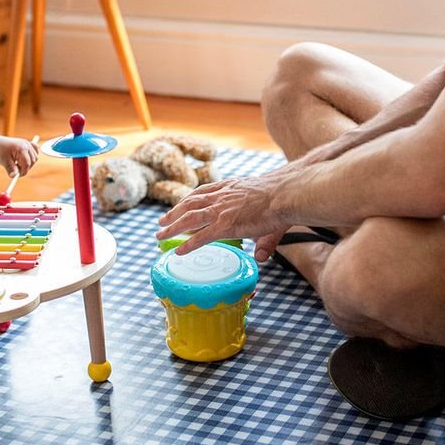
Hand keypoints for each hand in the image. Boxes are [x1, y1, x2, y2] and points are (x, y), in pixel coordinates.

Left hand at [0, 135, 38, 176]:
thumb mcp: (4, 161)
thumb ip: (11, 169)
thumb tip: (14, 176)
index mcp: (21, 148)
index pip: (27, 163)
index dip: (23, 171)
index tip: (16, 176)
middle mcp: (26, 145)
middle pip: (32, 161)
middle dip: (25, 168)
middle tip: (15, 169)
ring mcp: (27, 144)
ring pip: (34, 158)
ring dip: (28, 164)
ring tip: (16, 163)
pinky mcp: (27, 145)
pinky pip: (35, 151)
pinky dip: (32, 157)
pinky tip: (24, 159)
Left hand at [156, 173, 287, 254]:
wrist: (284, 194)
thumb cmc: (282, 198)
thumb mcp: (267, 210)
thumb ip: (262, 238)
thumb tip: (260, 257)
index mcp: (230, 187)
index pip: (203, 191)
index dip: (188, 199)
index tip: (179, 205)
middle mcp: (221, 197)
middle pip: (190, 204)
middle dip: (173, 213)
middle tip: (161, 221)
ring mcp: (222, 211)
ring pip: (189, 218)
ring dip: (172, 227)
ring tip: (159, 235)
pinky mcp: (226, 224)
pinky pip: (201, 236)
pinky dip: (188, 244)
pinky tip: (179, 251)